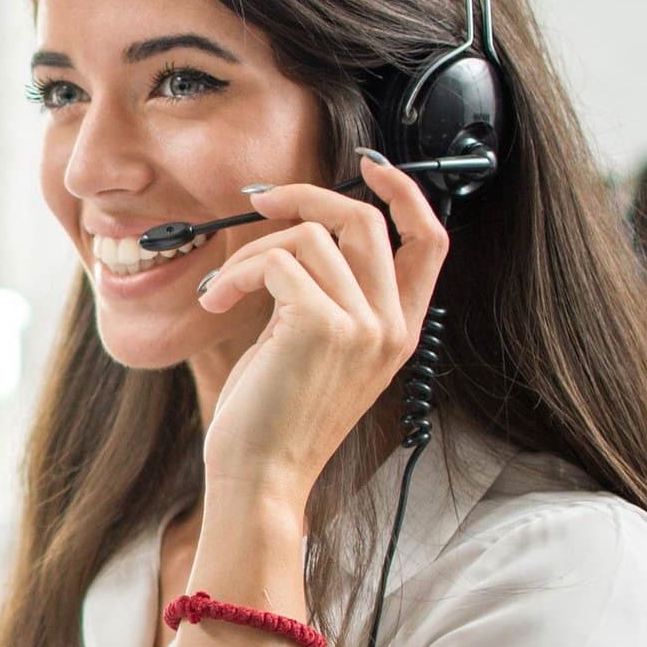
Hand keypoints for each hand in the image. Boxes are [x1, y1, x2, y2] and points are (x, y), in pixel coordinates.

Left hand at [193, 151, 449, 506]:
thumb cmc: (274, 421)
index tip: (370, 167)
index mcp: (400, 331)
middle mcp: (392, 325)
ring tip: (220, 291)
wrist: (260, 478)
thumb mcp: (316, 351)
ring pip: (308, 236)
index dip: (406, 194)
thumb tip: (300, 232)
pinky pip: (274, 261)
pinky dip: (235, 274)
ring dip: (249, 254)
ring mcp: (362, 324)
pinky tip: (215, 303)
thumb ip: (328, 296)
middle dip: (305, 195)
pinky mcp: (320, 324)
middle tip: (257, 200)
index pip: (431, 241)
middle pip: (365, 220)